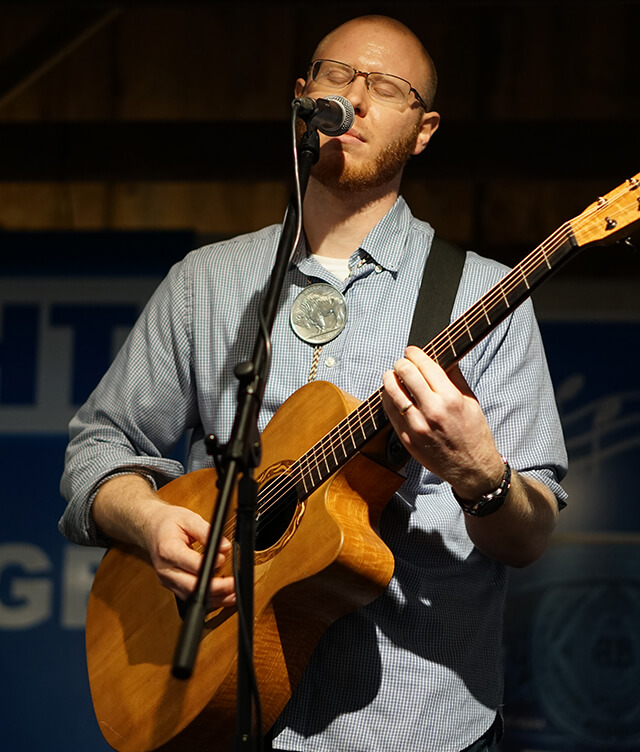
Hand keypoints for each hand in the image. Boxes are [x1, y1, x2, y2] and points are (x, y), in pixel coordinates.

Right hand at [142, 500, 236, 608]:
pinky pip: (189, 596)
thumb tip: (225, 546)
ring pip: (191, 596)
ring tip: (233, 594)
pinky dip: (207, 598)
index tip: (224, 560)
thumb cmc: (167, 523)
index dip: (210, 564)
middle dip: (216, 588)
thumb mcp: (188, 518)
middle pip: (192, 586)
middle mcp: (165, 569)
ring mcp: (167, 580)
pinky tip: (222, 596)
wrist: (150, 528)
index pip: (192, 563)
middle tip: (235, 584)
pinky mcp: (171, 585)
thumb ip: (207, 532)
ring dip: (214, 598)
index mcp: (168, 550)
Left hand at [381, 346, 503, 497]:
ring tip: (391, 376)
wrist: (471, 468)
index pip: (425, 365)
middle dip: (400, 363)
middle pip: (406, 374)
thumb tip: (442, 357)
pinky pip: (389, 412)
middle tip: (401, 362)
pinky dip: (387, 399)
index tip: (411, 351)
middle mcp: (432, 411)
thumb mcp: (471, 402)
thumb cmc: (473, 434)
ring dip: (389, 379)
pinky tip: (391, 395)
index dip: (414, 353)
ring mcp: (417, 426)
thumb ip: (455, 378)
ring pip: (392, 392)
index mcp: (451, 399)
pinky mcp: (407, 439)